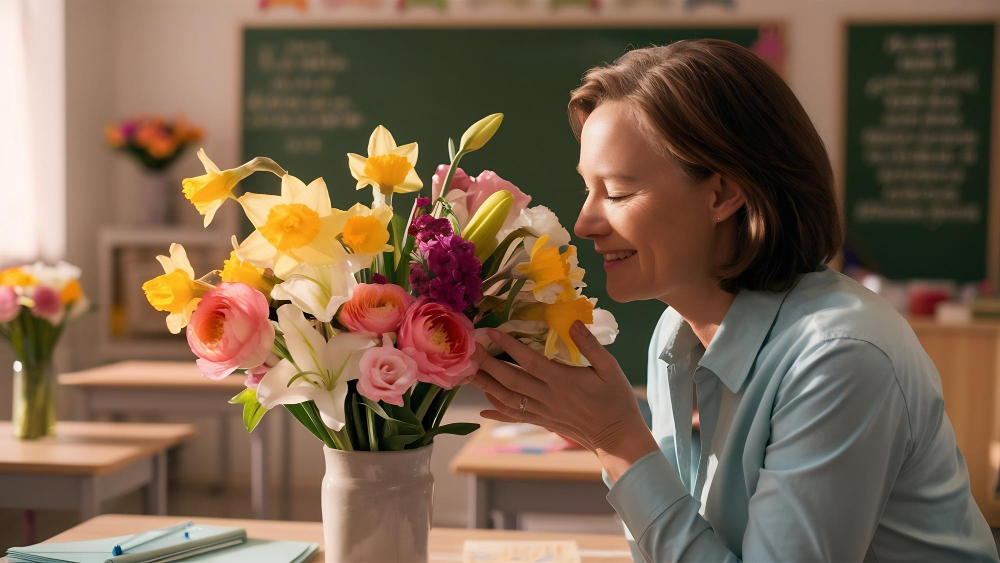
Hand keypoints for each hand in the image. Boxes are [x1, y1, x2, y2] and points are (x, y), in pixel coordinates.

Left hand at [472, 321, 657, 478]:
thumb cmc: (617, 399)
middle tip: (471, 350)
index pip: (529, 361)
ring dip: (487, 387)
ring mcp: (543, 411)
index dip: (509, 346)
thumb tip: (573, 322)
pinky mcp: (543, 421)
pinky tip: (483, 410)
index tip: (492, 332)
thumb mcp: (610, 368)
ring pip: (508, 399)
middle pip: (511, 380)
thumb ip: (590, 345)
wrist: (617, 437)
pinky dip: (498, 413)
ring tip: (469, 374)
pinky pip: (516, 417)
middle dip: (488, 365)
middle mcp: (548, 396)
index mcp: (563, 380)